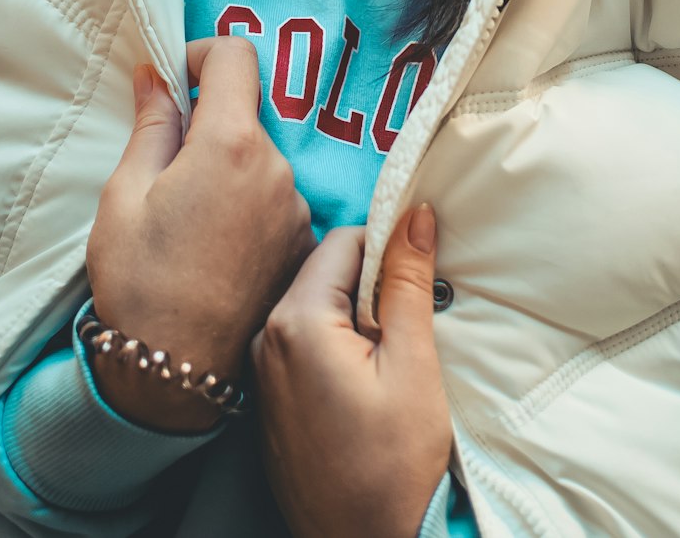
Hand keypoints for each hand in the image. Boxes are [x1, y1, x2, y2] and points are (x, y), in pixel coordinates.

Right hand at [86, 35, 315, 432]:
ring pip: (259, 162)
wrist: (177, 374)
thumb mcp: (125, 196)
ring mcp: (296, 208)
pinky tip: (214, 250)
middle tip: (168, 171)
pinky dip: (246, 208)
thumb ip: (152, 125)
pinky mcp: (302, 244)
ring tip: (189, 224)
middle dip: (209, 126)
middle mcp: (277, 169)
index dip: (202, 55)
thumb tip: (158, 76)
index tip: (177, 77)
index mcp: (231, 144)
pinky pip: (273, 202)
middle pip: (246, 115)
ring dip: (229, 172)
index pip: (236, 57)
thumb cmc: (140, 282)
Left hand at [251, 205, 453, 537]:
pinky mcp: (268, 398)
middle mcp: (266, 337)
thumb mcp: (413, 364)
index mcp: (297, 320)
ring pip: (316, 305)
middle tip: (406, 328)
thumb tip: (414, 214)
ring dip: (354, 317)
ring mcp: (261, 370)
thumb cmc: (394, 464)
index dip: (389, 250)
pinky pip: (303, 343)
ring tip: (388, 361)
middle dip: (370, 285)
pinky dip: (336, 346)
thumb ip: (407, 282)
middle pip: (326, 271)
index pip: (345, 240)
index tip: (418, 279)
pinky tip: (364, 385)